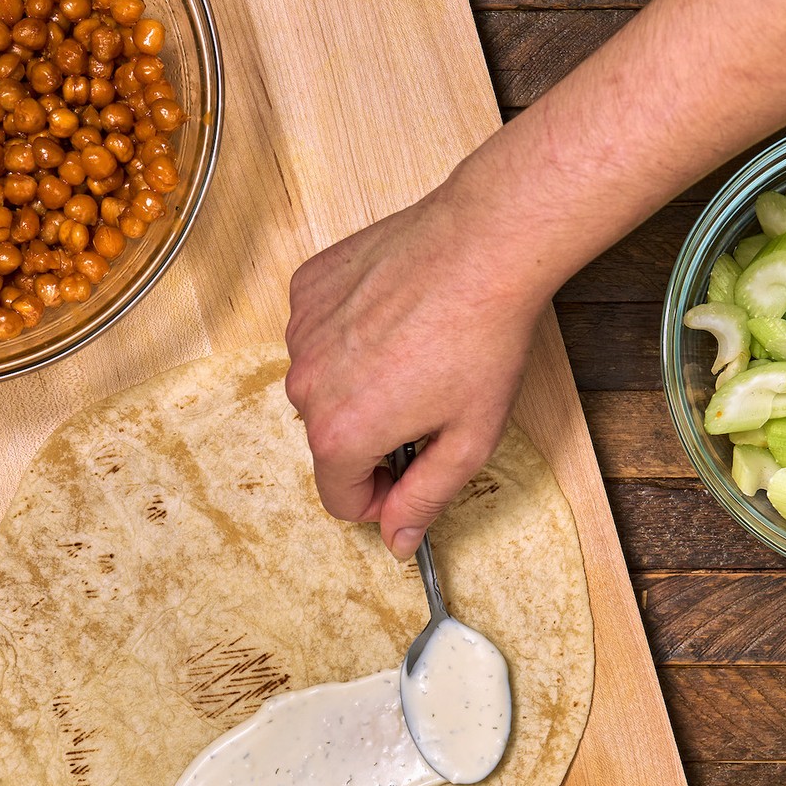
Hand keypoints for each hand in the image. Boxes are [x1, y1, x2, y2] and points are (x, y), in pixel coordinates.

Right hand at [284, 173, 552, 558]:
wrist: (484, 244)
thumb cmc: (483, 340)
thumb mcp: (468, 441)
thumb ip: (424, 500)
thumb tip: (396, 541)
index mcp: (340, 434)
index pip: (339, 499)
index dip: (382, 496)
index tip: (412, 470)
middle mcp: (305, 386)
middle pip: (329, 442)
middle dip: (371, 437)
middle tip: (426, 405)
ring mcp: (300, 332)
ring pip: (322, 385)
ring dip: (358, 384)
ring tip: (413, 355)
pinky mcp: (307, 289)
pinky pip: (318, 333)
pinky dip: (348, 335)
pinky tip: (393, 318)